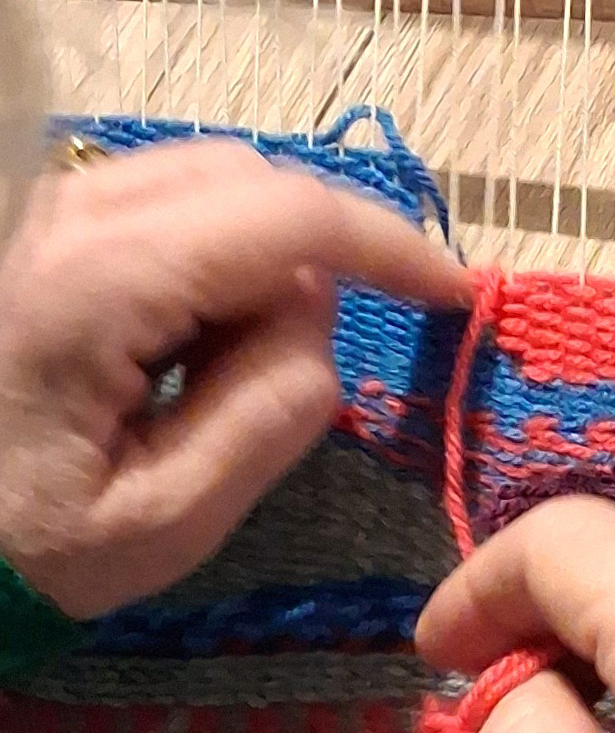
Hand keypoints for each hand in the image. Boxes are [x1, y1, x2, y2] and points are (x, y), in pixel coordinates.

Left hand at [0, 138, 469, 617]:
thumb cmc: (21, 549)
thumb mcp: (164, 521)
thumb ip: (272, 412)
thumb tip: (321, 318)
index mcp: (98, 280)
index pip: (289, 215)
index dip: (390, 244)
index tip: (454, 292)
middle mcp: (69, 210)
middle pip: (255, 182)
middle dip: (305, 266)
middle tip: (281, 377)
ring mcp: (49, 204)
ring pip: (213, 183)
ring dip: (251, 265)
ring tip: (208, 375)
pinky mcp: (43, 217)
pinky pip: (165, 200)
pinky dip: (205, 258)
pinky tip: (171, 347)